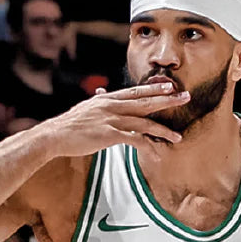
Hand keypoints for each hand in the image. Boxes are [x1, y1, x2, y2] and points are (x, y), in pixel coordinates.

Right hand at [43, 82, 190, 155]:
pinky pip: (135, 141)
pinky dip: (148, 148)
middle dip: (167, 100)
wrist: (55, 135)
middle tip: (185, 97)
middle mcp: (112, 106)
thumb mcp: (85, 108)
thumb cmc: (69, 125)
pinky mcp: (110, 135)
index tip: (170, 86)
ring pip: (144, 123)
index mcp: (108, 98)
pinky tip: (157, 154)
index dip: (154, 89)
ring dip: (163, 130)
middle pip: (146, 101)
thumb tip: (101, 93)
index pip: (136, 91)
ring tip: (177, 137)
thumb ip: (98, 101)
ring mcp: (112, 120)